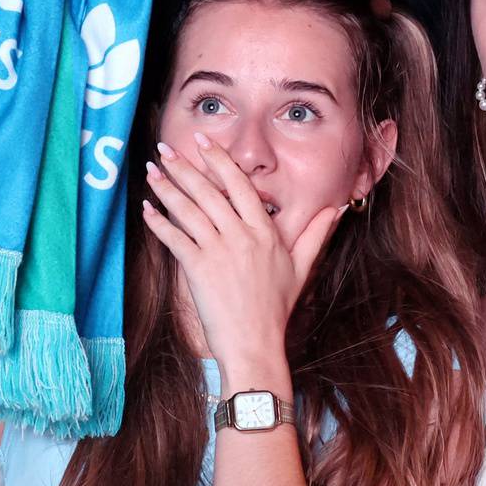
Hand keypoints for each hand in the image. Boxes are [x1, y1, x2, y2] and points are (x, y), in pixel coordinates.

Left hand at [139, 135, 341, 373]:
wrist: (255, 343)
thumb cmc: (276, 308)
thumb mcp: (302, 268)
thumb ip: (316, 234)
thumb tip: (338, 209)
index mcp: (264, 232)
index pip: (241, 186)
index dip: (220, 161)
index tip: (203, 142)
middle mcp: (241, 236)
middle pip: (210, 192)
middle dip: (185, 167)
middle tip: (165, 147)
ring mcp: (219, 251)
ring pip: (189, 210)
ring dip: (167, 188)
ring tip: (152, 170)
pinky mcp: (199, 269)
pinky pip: (175, 238)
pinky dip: (159, 222)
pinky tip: (146, 208)